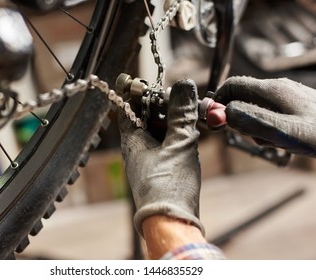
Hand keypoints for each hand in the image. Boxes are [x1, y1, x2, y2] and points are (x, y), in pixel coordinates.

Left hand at [118, 79, 203, 235]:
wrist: (171, 221)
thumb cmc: (170, 185)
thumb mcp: (179, 144)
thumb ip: (182, 114)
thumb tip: (184, 85)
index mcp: (132, 141)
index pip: (126, 108)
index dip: (131, 92)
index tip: (135, 77)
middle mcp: (136, 149)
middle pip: (143, 118)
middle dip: (158, 103)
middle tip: (175, 92)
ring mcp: (148, 160)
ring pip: (156, 131)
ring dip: (170, 119)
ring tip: (186, 108)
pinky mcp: (160, 169)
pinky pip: (165, 144)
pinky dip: (174, 134)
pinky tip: (188, 130)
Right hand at [215, 76, 315, 157]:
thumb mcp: (285, 131)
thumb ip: (254, 121)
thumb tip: (226, 113)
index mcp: (272, 90)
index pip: (232, 85)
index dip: (219, 102)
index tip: (216, 121)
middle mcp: (278, 88)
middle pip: (242, 98)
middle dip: (239, 119)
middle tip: (253, 136)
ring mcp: (287, 96)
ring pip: (256, 109)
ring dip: (256, 127)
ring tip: (275, 141)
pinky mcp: (294, 105)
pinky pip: (270, 115)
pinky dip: (269, 128)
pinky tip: (285, 139)